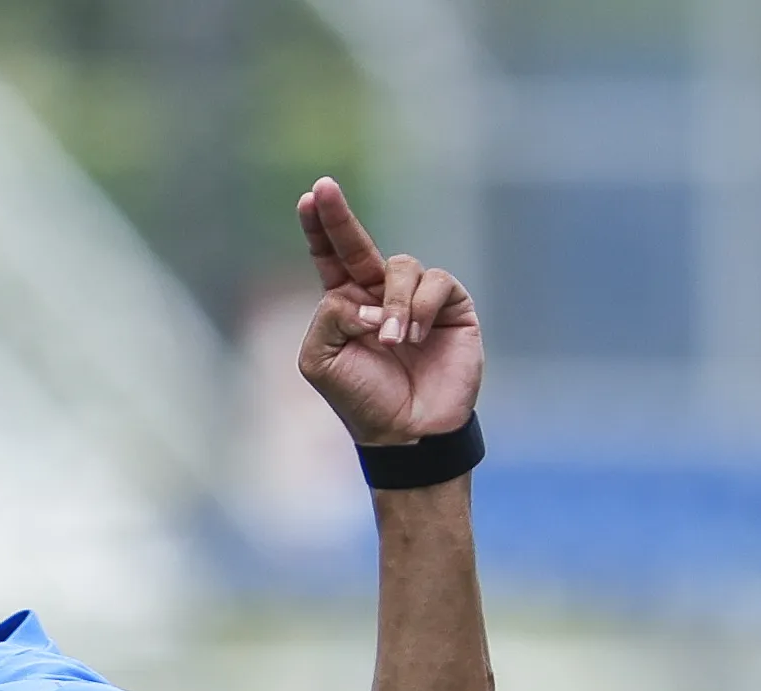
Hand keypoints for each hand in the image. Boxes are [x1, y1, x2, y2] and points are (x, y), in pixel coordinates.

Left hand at [293, 177, 482, 447]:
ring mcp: (416, 296)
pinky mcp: (450, 304)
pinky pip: (434, 282)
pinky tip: (415, 337)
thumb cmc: (362, 399)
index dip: (320, 227)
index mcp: (345, 303)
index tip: (309, 198)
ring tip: (393, 342)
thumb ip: (329, 315)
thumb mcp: (321, 360)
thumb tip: (363, 297)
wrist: (407, 430)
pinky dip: (420, 307)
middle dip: (339, 216)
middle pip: (359, 242)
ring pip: (399, 267)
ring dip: (393, 304)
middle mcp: (379, 293)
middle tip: (323, 189)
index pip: (330, 257)